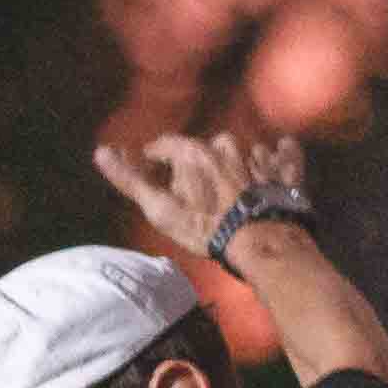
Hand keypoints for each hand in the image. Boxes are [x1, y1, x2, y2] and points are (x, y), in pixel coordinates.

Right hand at [95, 128, 301, 267]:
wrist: (264, 243)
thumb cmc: (207, 228)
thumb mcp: (160, 210)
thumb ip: (131, 180)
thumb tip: (100, 151)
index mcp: (194, 150)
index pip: (166, 145)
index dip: (158, 159)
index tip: (156, 173)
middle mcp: (227, 144)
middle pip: (205, 149)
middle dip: (200, 165)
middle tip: (200, 191)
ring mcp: (260, 154)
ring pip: (242, 150)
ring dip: (236, 163)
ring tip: (235, 189)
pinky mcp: (287, 169)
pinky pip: (284, 154)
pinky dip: (280, 156)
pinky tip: (277, 161)